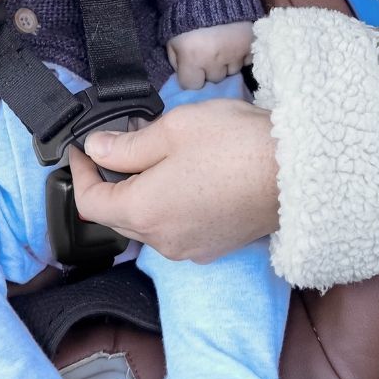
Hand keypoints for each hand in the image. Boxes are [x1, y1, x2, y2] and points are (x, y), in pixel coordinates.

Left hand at [69, 99, 279, 261]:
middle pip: (117, 216)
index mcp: (144, 212)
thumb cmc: (235, 145)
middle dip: (109, 183)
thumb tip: (97, 149)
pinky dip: (167, 207)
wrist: (298, 172)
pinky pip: (175, 229)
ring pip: (147, 224)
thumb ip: (127, 145)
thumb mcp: (171, 130)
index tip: (82, 149)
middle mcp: (163, 240)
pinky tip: (182, 179)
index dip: (79, 173)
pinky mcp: (214, 246)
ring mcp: (191, 248)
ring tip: (152, 158)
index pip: (90, 202)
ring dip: (140, 195)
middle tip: (114, 147)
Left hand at [166, 21, 252, 88]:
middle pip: (214, 78)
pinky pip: (247, 60)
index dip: (191, 76)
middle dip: (209, 68)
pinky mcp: (251, 44)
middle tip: (207, 52)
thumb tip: (184, 75)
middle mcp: (215, 59)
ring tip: (221, 45)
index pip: (192, 84)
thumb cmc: (185, 16)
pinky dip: (242, 54)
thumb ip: (175, 60)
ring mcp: (236, 52)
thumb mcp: (171, 38)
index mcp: (192, 58)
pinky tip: (234, 43)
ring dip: (226, 62)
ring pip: (232, 70)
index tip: (191, 66)